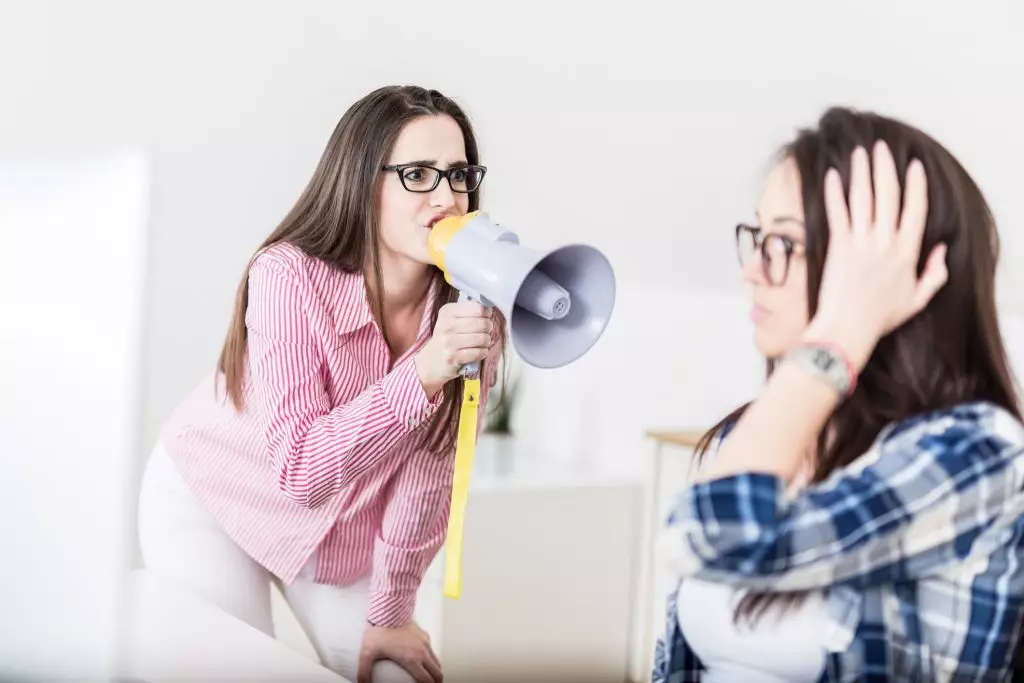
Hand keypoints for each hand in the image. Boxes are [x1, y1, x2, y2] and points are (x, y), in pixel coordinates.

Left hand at [357, 622, 441, 682]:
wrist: (388, 609)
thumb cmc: (379, 629)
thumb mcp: (367, 653)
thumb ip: (364, 671)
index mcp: (412, 659)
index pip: (426, 680)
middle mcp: (422, 652)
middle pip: (437, 673)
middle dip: (436, 681)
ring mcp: (424, 642)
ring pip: (436, 661)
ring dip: (435, 670)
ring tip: (431, 676)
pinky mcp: (424, 634)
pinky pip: (432, 650)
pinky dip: (431, 658)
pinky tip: (423, 658)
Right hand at [414, 301, 492, 396]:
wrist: (430, 361)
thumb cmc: (447, 337)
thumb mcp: (451, 319)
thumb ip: (468, 311)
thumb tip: (488, 307)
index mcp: (447, 312)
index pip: (478, 308)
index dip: (487, 313)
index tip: (486, 317)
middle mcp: (447, 326)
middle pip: (483, 324)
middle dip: (489, 328)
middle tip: (485, 331)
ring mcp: (449, 342)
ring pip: (483, 338)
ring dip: (487, 341)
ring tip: (482, 342)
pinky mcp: (454, 357)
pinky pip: (480, 352)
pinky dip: (483, 352)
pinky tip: (478, 352)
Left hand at [808, 141, 947, 368]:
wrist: (848, 329)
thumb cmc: (880, 318)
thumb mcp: (917, 300)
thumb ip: (934, 274)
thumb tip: (941, 250)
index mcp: (907, 252)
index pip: (915, 209)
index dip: (915, 185)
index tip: (913, 165)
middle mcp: (885, 242)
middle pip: (888, 195)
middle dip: (885, 167)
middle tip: (881, 147)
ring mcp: (861, 243)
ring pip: (863, 199)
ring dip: (861, 172)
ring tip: (859, 152)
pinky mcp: (838, 247)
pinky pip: (837, 213)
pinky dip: (834, 192)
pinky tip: (833, 175)